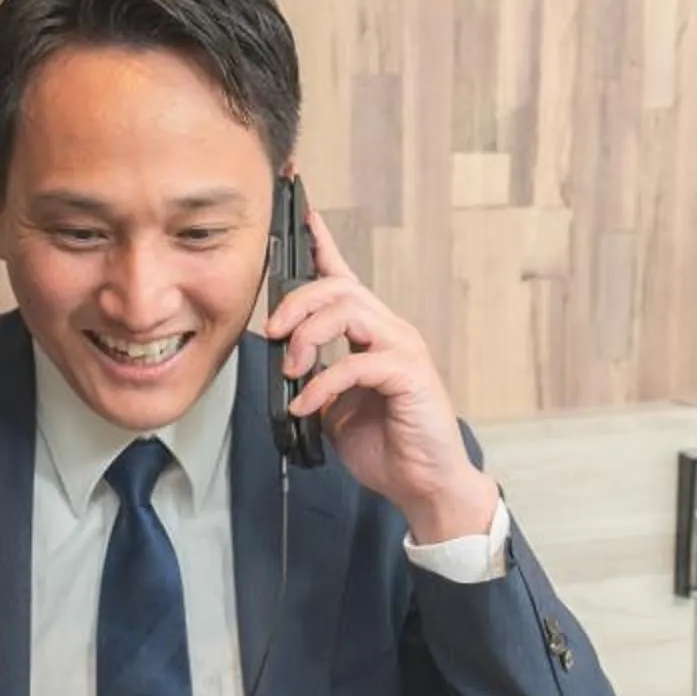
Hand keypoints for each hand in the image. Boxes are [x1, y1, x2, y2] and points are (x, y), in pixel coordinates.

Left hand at [265, 204, 499, 542]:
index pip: (344, 276)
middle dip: (296, 303)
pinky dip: (323, 383)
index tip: (300, 211)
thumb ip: (314, 376)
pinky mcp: (410, 374)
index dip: (322, 241)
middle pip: (338, 287)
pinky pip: (357, 362)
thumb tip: (283, 362)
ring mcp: (403, 349)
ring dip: (308, 336)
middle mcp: (390, 331)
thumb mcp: (335, 405)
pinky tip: (307, 405)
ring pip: (348, 310)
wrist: (424, 484)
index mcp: (371, 334)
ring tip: (292, 370)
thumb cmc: (387, 444)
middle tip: (272, 334)